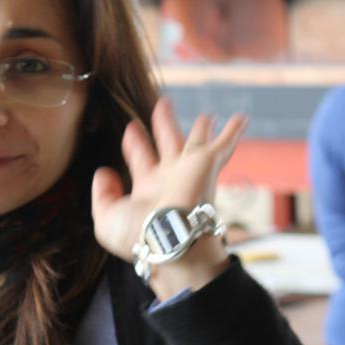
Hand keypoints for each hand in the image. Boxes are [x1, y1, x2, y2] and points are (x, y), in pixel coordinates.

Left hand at [91, 98, 246, 296]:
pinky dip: (233, 131)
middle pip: (168, 143)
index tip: (131, 129)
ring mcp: (190, 171)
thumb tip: (105, 173)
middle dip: (164, 124)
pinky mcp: (207, 165)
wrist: (168, 240)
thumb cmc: (138, 235)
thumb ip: (102, 194)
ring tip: (208, 116)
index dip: (135, 143)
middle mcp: (171, 178)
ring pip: (197, 141)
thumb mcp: (106, 216)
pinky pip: (224, 144)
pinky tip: (241, 118)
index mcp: (148, 188)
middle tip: (163, 104)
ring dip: (202, 128)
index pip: (141, 159)